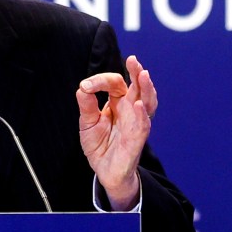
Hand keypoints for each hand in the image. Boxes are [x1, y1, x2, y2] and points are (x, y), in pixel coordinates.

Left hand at [75, 55, 157, 210]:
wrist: (104, 171)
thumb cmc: (100, 145)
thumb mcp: (87, 123)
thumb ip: (86, 105)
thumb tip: (83, 87)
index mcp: (118, 103)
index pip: (115, 83)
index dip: (102, 81)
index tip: (87, 86)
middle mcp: (131, 110)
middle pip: (138, 87)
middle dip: (137, 73)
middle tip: (133, 60)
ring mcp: (136, 124)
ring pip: (148, 102)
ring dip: (146, 89)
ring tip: (143, 75)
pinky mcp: (137, 140)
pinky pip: (143, 126)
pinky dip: (142, 115)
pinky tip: (139, 105)